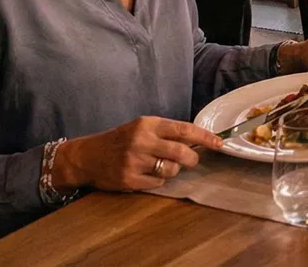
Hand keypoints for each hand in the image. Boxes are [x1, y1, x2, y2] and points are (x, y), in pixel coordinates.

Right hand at [53, 116, 224, 191]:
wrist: (87, 157)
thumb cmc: (119, 140)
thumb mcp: (141, 128)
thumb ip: (166, 132)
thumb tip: (197, 140)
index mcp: (147, 124)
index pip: (184, 129)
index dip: (205, 137)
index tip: (220, 143)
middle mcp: (141, 141)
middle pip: (181, 152)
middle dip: (192, 159)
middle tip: (191, 160)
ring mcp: (134, 161)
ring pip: (170, 170)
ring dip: (172, 170)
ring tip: (159, 166)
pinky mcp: (129, 179)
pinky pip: (157, 184)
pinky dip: (157, 181)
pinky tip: (146, 175)